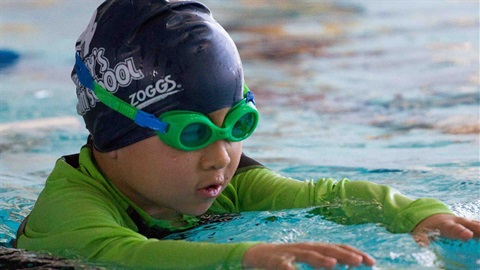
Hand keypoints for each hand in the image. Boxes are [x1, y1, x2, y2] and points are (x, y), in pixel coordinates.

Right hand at [243, 242, 374, 269]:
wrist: (259, 255)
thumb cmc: (288, 259)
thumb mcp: (308, 259)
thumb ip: (325, 262)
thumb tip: (345, 265)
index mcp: (315, 247)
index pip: (338, 248)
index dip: (354, 253)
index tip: (370, 261)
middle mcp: (306, 248)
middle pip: (327, 249)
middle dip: (344, 255)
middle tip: (360, 261)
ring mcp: (291, 253)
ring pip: (308, 255)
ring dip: (321, 259)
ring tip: (334, 264)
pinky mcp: (277, 261)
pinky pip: (285, 266)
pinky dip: (291, 269)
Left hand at [411, 214, 479, 245]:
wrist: (430, 217)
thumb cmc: (427, 228)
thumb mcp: (421, 233)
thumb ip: (422, 239)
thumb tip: (423, 245)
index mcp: (444, 224)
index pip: (453, 228)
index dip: (460, 231)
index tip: (468, 235)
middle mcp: (456, 221)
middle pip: (468, 224)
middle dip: (477, 228)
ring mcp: (463, 222)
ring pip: (475, 224)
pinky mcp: (468, 225)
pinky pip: (477, 226)